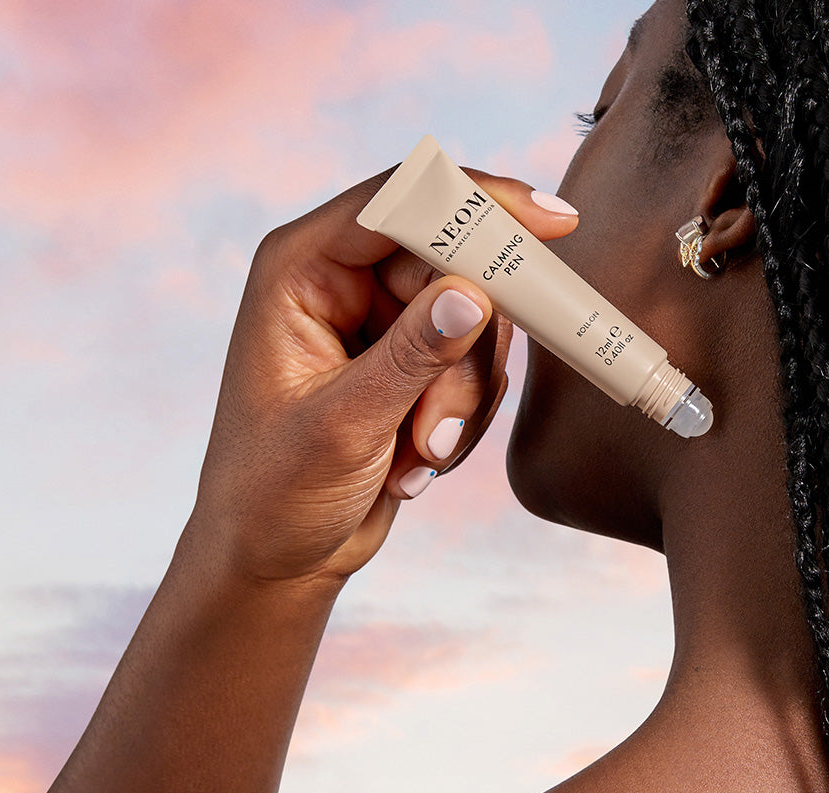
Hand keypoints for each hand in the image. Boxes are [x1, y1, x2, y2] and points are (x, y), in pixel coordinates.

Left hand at [185, 168, 577, 584]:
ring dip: (460, 395)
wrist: (276, 555)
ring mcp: (379, 324)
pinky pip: (473, 364)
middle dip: (463, 350)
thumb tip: (473, 293)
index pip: (399, 204)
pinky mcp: (409, 365)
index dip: (478, 202)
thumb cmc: (274, 491)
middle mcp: (340, 283)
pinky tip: (415, 462)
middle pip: (451, 262)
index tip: (554, 220)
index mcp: (299, 270)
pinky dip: (460, 416)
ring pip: (474, 318)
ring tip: (418, 453)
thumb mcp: (342, 425)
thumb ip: (410, 356)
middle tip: (442, 421)